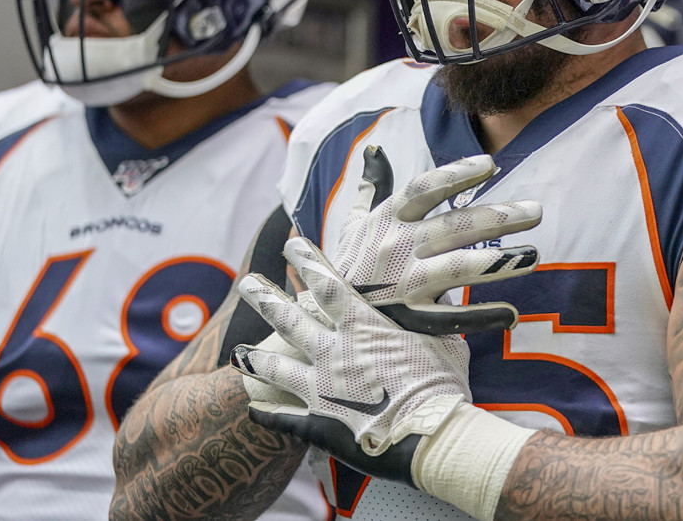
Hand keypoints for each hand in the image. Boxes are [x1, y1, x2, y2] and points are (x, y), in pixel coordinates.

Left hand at [231, 245, 468, 485]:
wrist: (432, 436)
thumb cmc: (444, 387)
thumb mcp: (444, 341)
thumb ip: (430, 319)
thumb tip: (438, 297)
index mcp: (364, 327)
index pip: (328, 286)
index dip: (307, 262)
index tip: (291, 245)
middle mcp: (335, 352)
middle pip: (290, 320)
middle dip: (265, 299)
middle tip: (246, 284)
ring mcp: (321, 388)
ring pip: (277, 368)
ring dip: (257, 357)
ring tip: (238, 352)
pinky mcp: (318, 424)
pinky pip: (282, 418)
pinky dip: (266, 414)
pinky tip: (252, 411)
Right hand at [331, 146, 540, 334]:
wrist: (323, 327)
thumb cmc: (348, 269)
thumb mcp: (354, 225)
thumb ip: (371, 187)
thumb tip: (374, 150)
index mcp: (386, 221)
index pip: (425, 187)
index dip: (457, 173)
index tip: (490, 164)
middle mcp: (395, 249)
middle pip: (454, 225)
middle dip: (498, 217)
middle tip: (536, 211)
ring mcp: (403, 285)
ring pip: (457, 268)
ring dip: (498, 263)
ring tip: (534, 255)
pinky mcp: (409, 320)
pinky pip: (452, 319)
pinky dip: (483, 317)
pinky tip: (512, 314)